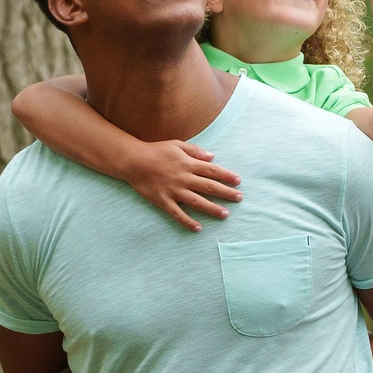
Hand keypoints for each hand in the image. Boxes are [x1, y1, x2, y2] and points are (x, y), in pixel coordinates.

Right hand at [124, 141, 242, 231]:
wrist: (133, 160)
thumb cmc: (155, 151)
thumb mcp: (176, 144)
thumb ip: (195, 150)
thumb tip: (213, 156)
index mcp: (187, 164)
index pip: (212, 171)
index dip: (227, 176)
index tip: (238, 181)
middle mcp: (183, 178)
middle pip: (209, 187)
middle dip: (226, 193)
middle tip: (240, 198)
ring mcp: (173, 190)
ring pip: (197, 202)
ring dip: (212, 208)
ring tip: (225, 214)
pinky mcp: (163, 201)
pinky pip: (177, 214)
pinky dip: (187, 221)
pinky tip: (198, 228)